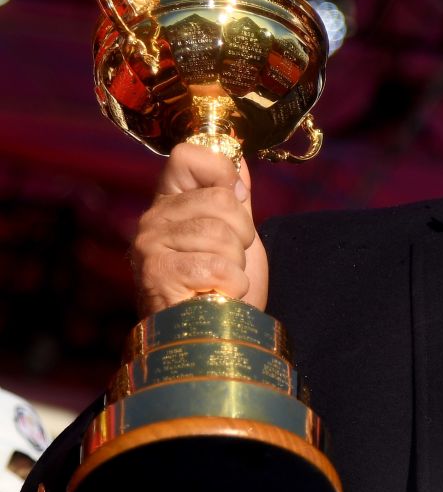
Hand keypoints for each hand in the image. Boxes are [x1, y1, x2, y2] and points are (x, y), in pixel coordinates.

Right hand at [130, 143, 268, 314]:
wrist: (210, 335)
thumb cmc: (220, 285)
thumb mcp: (234, 234)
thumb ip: (233, 198)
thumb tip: (238, 162)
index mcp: (170, 202)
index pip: (189, 156)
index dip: (222, 173)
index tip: (234, 202)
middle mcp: (152, 219)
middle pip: (222, 199)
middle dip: (242, 233)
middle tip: (229, 258)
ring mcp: (150, 246)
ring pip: (222, 234)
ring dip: (236, 263)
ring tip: (220, 279)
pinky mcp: (157, 274)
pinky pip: (217, 266)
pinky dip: (232, 285)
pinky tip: (218, 294)